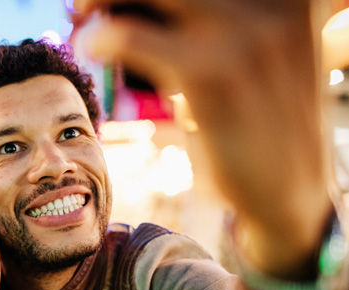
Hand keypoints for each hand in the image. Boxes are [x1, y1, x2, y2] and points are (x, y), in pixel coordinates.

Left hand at [75, 0, 331, 274]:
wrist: (288, 190)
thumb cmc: (256, 112)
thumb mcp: (244, 50)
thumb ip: (201, 17)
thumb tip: (124, 1)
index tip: (119, 0)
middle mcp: (275, 1)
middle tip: (85, 2)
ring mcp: (246, 32)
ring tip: (81, 14)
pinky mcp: (212, 74)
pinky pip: (131, 36)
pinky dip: (102, 37)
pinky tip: (91, 48)